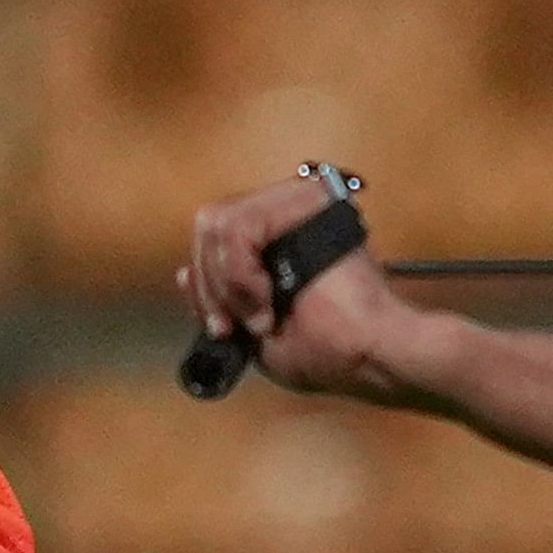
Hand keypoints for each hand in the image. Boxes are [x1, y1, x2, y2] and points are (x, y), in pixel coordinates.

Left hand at [179, 175, 427, 401]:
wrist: (369, 352)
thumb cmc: (328, 354)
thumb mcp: (255, 330)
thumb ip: (225, 299)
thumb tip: (183, 273)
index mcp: (281, 235)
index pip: (215, 233)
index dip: (206, 281)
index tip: (223, 327)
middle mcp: (289, 208)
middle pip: (209, 222)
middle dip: (212, 284)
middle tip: (238, 325)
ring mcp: (299, 199)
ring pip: (218, 224)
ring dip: (231, 285)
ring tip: (262, 315)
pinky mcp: (306, 198)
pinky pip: (237, 229)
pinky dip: (241, 277)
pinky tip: (268, 302)